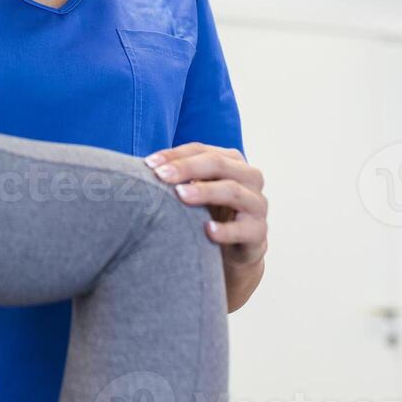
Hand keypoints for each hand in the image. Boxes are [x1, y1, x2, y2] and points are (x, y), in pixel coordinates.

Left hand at [144, 143, 267, 269]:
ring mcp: (257, 205)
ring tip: (181, 195)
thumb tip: (143, 168)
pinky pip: (245, 229)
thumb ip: (177, 177)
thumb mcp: (195, 190)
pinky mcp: (258, 233)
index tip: (148, 164)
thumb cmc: (209, 212)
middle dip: (187, 168)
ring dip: (205, 192)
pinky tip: (208, 231)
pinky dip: (226, 230)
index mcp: (232, 161)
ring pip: (233, 192)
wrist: (232, 252)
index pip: (201, 150)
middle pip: (218, 165)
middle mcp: (249, 178)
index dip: (175, 154)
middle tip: (161, 176)